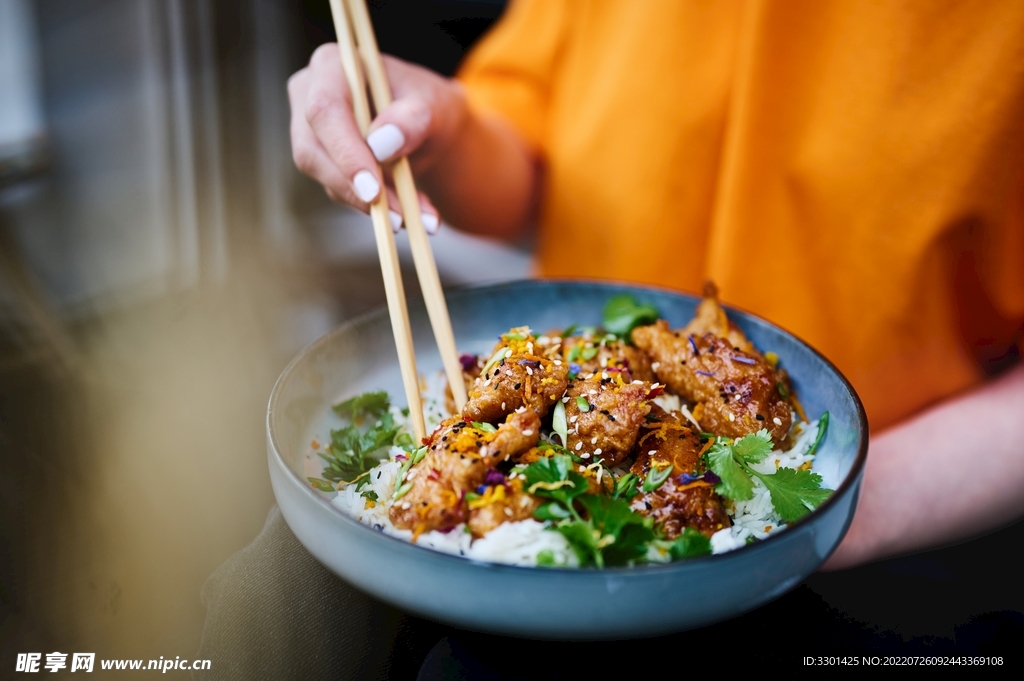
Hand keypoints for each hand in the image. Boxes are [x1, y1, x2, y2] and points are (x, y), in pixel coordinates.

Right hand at [288, 44, 467, 231]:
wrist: (428, 125)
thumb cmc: (428, 105)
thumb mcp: (435, 106)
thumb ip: (413, 119)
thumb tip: (381, 143)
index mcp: (333, 65)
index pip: (325, 109)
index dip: (345, 151)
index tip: (373, 189)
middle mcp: (309, 94)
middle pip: (312, 148)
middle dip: (354, 188)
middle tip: (396, 216)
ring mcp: (309, 130)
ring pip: (322, 175)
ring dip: (367, 204)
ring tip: (411, 217)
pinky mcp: (320, 160)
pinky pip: (339, 190)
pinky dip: (374, 208)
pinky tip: (406, 214)